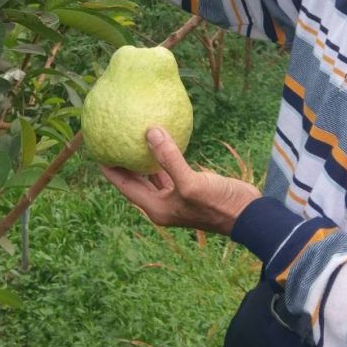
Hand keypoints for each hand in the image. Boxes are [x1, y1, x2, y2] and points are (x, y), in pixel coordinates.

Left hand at [100, 127, 260, 235]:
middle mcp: (163, 204)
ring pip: (152, 175)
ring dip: (142, 160)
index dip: (110, 169)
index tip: (98, 150)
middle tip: (112, 140)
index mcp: (156, 207)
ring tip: (131, 138)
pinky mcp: (190, 187)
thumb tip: (149, 131)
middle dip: (123, 163)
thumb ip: (169, 158)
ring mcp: (176, 196)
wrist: (248, 214)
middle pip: (135, 181)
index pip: (125, 186)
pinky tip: (161, 141)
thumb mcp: (191, 182)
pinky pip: (170, 170)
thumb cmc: (218, 204)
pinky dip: (163, 158)